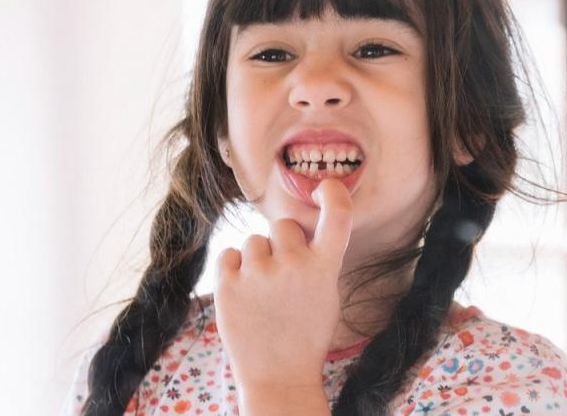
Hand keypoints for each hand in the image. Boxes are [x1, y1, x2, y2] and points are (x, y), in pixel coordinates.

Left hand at [213, 177, 353, 396]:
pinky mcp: (228, 283)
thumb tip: (297, 230)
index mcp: (324, 267)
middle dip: (282, 244)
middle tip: (282, 278)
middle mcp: (293, 264)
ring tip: (262, 293)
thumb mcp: (326, 296)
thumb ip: (316, 260)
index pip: (337, 216)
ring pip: (253, 241)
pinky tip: (243, 294)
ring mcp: (259, 273)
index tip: (325, 187)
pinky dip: (233, 269)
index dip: (333, 194)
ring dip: (256, 260)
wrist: (279, 378)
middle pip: (283, 226)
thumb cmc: (305, 336)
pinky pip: (229, 254)